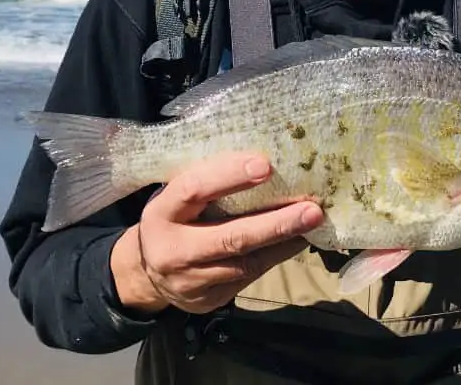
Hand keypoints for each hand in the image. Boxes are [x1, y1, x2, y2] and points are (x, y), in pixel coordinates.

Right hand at [110, 151, 322, 315]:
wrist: (148, 273)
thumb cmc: (174, 219)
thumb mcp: (177, 197)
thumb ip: (208, 182)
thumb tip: (263, 160)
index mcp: (163, 212)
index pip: (194, 189)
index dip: (228, 176)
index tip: (265, 165)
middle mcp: (172, 250)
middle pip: (230, 237)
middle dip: (275, 223)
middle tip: (312, 210)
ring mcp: (190, 280)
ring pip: (245, 263)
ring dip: (284, 242)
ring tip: (312, 224)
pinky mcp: (207, 301)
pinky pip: (248, 279)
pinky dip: (275, 257)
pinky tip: (295, 241)